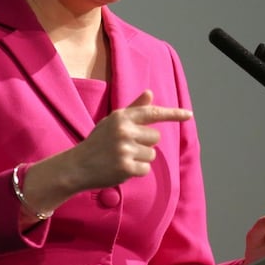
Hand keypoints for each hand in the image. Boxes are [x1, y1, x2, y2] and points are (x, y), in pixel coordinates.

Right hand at [65, 89, 192, 190]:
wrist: (76, 166)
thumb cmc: (97, 142)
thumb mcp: (112, 122)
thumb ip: (133, 109)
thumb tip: (150, 93)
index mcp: (121, 117)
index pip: (152, 113)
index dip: (172, 114)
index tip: (188, 114)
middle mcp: (124, 131)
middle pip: (155, 138)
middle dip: (145, 144)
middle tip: (125, 148)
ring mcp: (125, 149)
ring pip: (151, 155)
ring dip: (140, 159)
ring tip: (121, 158)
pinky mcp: (126, 167)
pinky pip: (145, 170)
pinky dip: (136, 171)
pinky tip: (121, 169)